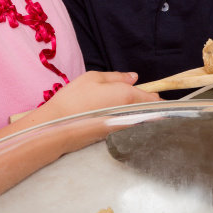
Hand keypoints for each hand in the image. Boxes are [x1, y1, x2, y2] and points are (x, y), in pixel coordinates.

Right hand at [44, 70, 161, 118]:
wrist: (58, 126)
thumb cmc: (75, 98)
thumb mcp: (94, 77)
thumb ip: (117, 77)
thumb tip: (134, 77)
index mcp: (128, 96)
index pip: (152, 97)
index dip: (154, 94)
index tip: (153, 92)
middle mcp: (129, 113)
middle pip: (148, 110)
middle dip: (148, 104)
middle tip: (141, 98)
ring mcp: (122, 127)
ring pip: (139, 119)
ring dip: (139, 113)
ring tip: (126, 106)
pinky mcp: (114, 136)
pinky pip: (128, 126)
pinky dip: (128, 120)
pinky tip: (116, 115)